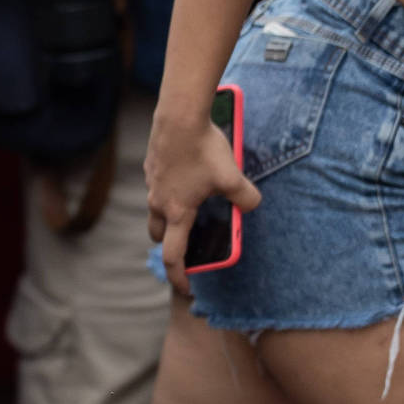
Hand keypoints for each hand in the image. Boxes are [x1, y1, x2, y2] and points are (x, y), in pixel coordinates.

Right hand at [145, 95, 257, 299]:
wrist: (179, 116)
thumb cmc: (203, 148)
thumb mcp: (232, 176)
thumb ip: (246, 197)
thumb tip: (252, 206)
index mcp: (178, 213)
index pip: (173, 256)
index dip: (179, 276)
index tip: (186, 287)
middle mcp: (159, 203)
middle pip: (159, 236)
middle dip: (170, 243)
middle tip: (186, 242)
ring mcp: (152, 184)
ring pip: (155, 211)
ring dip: (168, 216)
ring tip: (187, 206)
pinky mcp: (151, 166)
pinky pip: (157, 186)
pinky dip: (168, 189)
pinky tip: (185, 174)